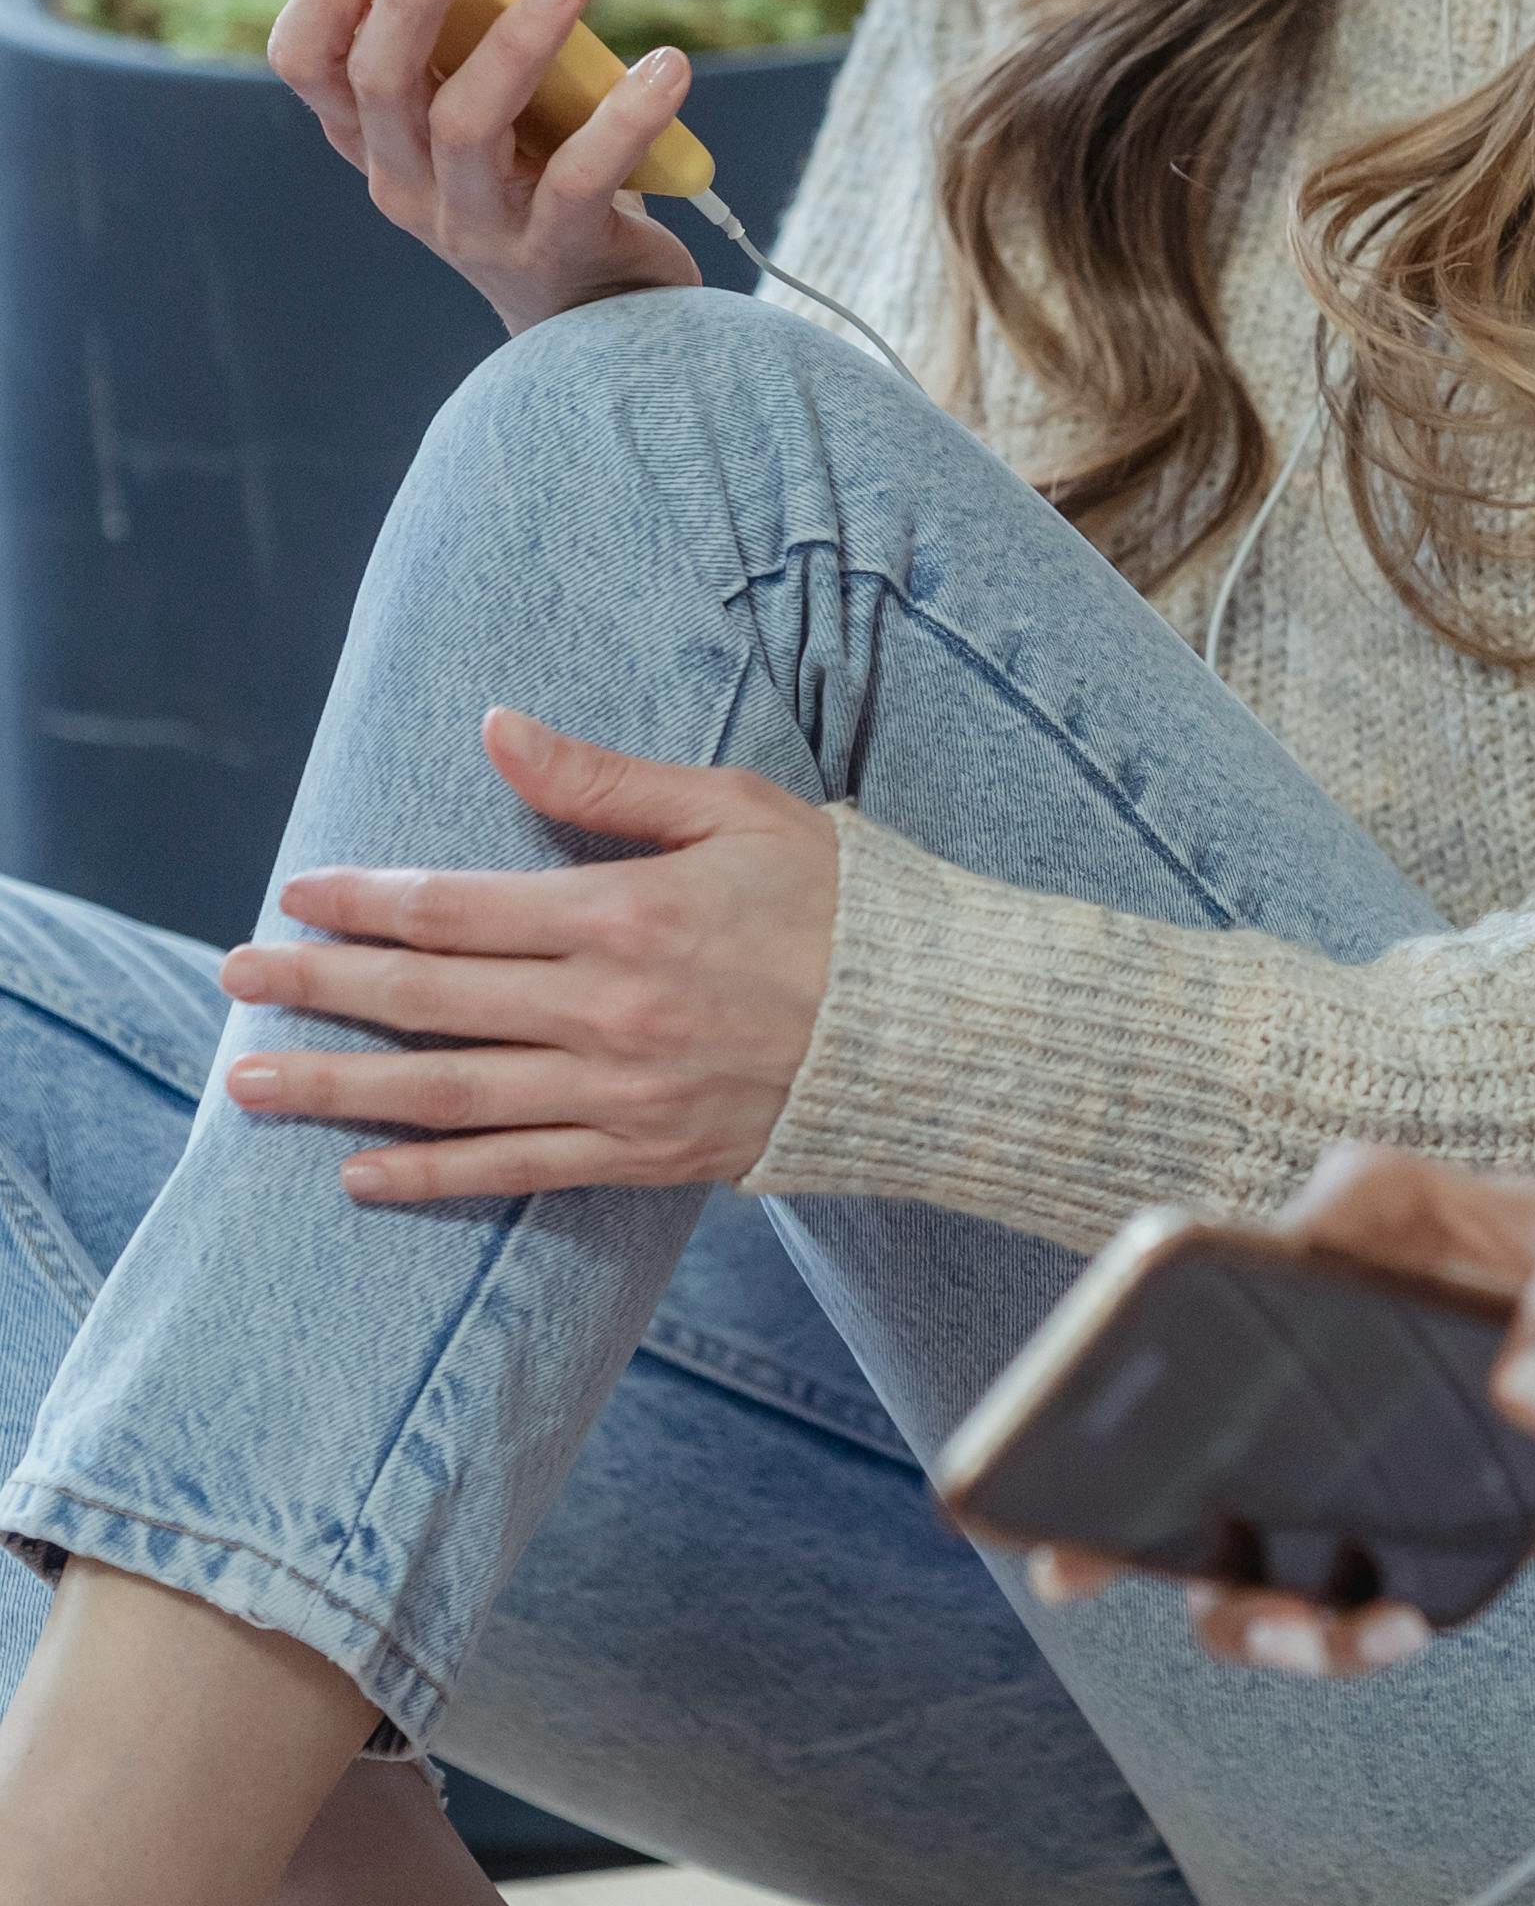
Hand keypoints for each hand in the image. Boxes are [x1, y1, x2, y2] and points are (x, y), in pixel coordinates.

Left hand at [217, 708, 837, 1200]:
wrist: (930, 1031)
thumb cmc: (838, 902)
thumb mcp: (733, 808)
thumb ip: (605, 778)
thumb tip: (498, 729)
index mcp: (623, 915)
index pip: (457, 907)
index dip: (366, 901)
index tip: (296, 895)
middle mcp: (605, 1011)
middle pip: (429, 999)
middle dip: (320, 987)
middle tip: (233, 980)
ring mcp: (617, 1092)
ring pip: (449, 1093)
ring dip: (341, 1088)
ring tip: (252, 1084)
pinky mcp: (639, 1153)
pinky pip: (515, 1171)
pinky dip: (432, 1177)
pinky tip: (359, 1176)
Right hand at [270, 0, 701, 335]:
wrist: (600, 315)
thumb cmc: (537, 182)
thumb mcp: (476, 110)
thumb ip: (444, 39)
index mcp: (378, 140)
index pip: (308, 68)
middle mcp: (408, 186)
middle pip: (380, 86)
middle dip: (406, 3)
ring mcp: (475, 226)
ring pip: (469, 124)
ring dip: (517, 40)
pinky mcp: (555, 249)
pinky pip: (580, 176)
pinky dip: (625, 116)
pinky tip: (666, 66)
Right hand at [1033, 1143, 1534, 1682]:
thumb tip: (1525, 1405)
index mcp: (1364, 1218)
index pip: (1233, 1255)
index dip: (1149, 1326)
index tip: (1128, 1398)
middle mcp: (1321, 1322)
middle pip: (1185, 1409)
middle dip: (1118, 1497)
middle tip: (1084, 1564)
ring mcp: (1336, 1427)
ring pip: (1230, 1522)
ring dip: (1237, 1598)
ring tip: (1314, 1635)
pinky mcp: (1373, 1513)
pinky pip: (1310, 1579)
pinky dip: (1325, 1627)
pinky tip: (1382, 1633)